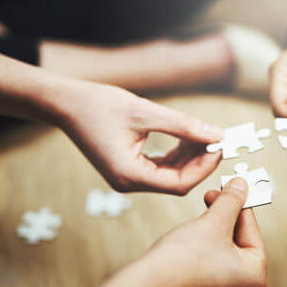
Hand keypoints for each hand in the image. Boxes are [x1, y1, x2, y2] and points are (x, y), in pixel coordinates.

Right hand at [58, 81, 223, 194]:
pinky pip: (161, 168)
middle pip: (177, 182)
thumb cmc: (99, 105)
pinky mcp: (129, 169)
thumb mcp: (146, 112)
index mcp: (129, 175)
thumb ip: (184, 125)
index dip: (203, 168)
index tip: (219, 147)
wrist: (66, 103)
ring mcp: (128, 178)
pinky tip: (188, 138)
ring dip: (190, 158)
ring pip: (170, 175)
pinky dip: (177, 155)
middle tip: (217, 140)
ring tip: (205, 136)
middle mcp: (129, 183)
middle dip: (200, 163)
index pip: (179, 183)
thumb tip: (217, 135)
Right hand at [94, 178, 266, 286]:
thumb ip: (231, 201)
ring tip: (199, 218)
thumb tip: (241, 186)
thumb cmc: (182, 262)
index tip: (232, 189)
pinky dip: (201, 251)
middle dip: (224, 218)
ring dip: (212, 232)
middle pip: (238, 242)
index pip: (252, 230)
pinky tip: (189, 239)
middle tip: (213, 197)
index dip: (240, 204)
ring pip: (222, 253)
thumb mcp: (213, 222)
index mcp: (255, 277)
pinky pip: (208, 267)